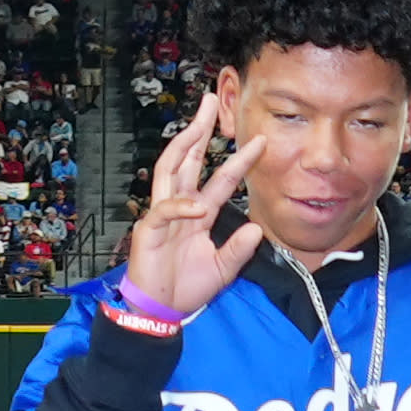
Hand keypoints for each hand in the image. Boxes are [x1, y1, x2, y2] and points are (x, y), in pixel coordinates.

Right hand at [119, 81, 246, 319]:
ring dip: (183, 146)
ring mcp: (163, 215)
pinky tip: (197, 208)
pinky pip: (165, 211)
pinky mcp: (149, 230)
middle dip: (199, 129)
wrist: (162, 310)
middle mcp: (181, 206)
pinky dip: (180, 207)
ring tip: (196, 125)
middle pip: (188, 159)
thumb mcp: (222, 269)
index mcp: (199, 212)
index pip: (221, 179)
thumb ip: (238, 250)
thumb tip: (256, 229)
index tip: (261, 141)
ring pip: (170, 170)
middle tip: (210, 101)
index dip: (240, 160)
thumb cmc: (187, 287)